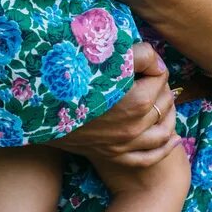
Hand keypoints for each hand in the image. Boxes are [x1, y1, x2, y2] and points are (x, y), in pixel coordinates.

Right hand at [51, 42, 181, 167]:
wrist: (38, 108)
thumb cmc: (70, 78)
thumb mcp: (104, 58)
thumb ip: (138, 54)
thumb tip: (156, 60)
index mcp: (137, 101)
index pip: (161, 76)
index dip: (152, 63)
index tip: (139, 58)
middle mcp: (136, 126)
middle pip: (164, 101)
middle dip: (159, 85)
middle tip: (146, 74)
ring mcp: (126, 144)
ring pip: (163, 131)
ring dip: (167, 114)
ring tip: (163, 100)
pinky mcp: (115, 154)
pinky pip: (148, 157)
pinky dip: (164, 148)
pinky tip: (173, 138)